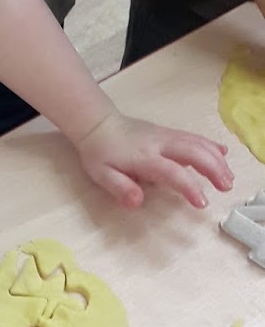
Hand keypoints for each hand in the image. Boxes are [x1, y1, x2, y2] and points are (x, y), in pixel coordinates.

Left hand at [75, 112, 232, 209]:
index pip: (172, 171)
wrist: (98, 123)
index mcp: (143, 157)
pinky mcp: (169, 132)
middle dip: (213, 168)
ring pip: (197, 143)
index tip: (202, 203)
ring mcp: (166, 135)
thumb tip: (137, 201)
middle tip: (226, 187)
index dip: (189, 186)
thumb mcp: (101, 174)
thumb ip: (120, 188)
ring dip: (216, 159)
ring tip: (228, 178)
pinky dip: (210, 145)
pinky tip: (223, 153)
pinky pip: (193, 137)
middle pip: (193, 152)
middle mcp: (159, 143)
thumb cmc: (100, 153)